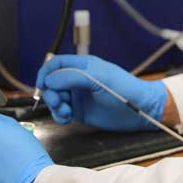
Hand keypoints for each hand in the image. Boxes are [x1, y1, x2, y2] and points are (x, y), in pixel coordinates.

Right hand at [36, 54, 167, 131]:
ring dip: (55, 106)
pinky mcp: (80, 112)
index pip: (56, 64)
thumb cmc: (124, 89)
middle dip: (51, 93)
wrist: (140, 110)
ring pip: (55, 98)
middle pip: (52, 83)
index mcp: (83, 66)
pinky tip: (68, 119)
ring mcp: (78, 96)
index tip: (42, 85)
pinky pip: (62, 113)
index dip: (46, 72)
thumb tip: (49, 81)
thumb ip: (73, 78)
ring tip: (65, 113)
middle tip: (58, 103)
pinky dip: (60, 116)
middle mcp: (78, 80)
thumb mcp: (99, 79)